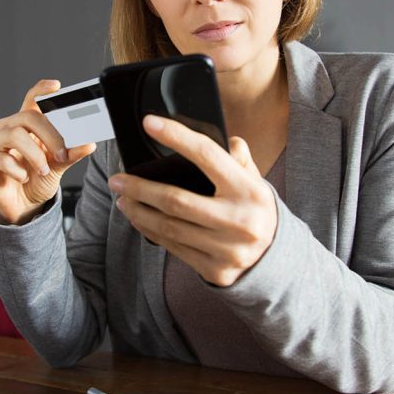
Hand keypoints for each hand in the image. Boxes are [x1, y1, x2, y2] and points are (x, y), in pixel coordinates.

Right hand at [0, 79, 95, 224]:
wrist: (24, 206)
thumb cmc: (38, 180)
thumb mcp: (58, 166)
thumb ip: (70, 154)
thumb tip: (88, 144)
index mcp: (27, 124)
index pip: (32, 99)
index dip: (41, 90)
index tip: (56, 87)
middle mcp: (8, 128)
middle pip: (28, 117)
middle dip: (49, 135)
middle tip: (62, 154)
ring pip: (14, 134)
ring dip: (34, 154)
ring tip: (44, 170)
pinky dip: (17, 169)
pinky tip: (24, 177)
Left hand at [109, 115, 277, 285]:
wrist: (276, 258)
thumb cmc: (256, 210)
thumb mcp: (256, 180)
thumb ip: (238, 158)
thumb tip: (222, 137)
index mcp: (248, 190)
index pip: (207, 155)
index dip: (177, 137)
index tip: (150, 124)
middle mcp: (238, 220)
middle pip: (176, 200)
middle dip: (139, 188)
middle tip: (117, 179)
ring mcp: (225, 249)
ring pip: (169, 227)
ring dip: (139, 211)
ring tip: (123, 199)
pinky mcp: (214, 269)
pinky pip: (173, 247)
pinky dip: (151, 231)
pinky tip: (140, 219)